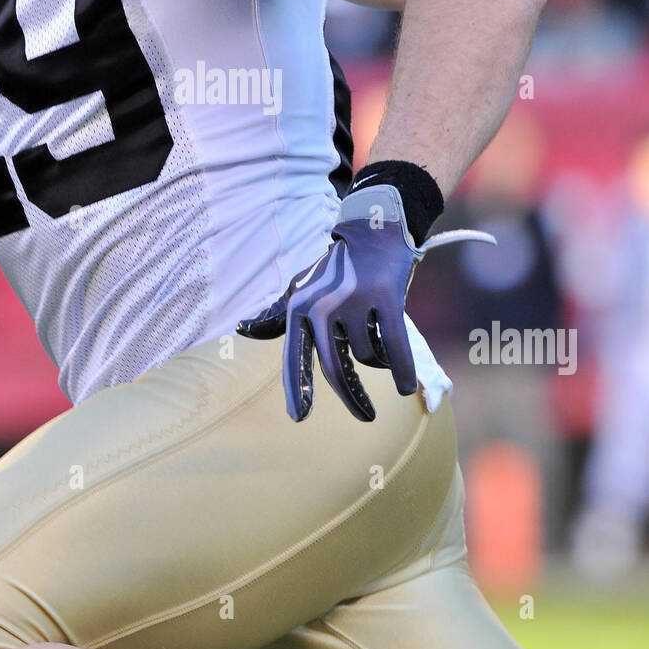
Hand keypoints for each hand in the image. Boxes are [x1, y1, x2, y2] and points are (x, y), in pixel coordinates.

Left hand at [237, 184, 494, 422]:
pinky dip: (401, 371)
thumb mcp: (301, 288)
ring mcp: (354, 301)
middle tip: (365, 416)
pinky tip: (405, 388)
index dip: (297, 390)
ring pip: (368, 358)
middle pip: (336, 369)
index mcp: (299, 307)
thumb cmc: (335, 268)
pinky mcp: (385, 298)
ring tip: (381, 343)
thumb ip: (276, 314)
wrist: (372, 230)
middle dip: (352, 399)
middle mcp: (322, 306)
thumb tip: (243, 329)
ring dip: (378, 361)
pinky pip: (395, 348)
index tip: (299, 418)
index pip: (293, 357)